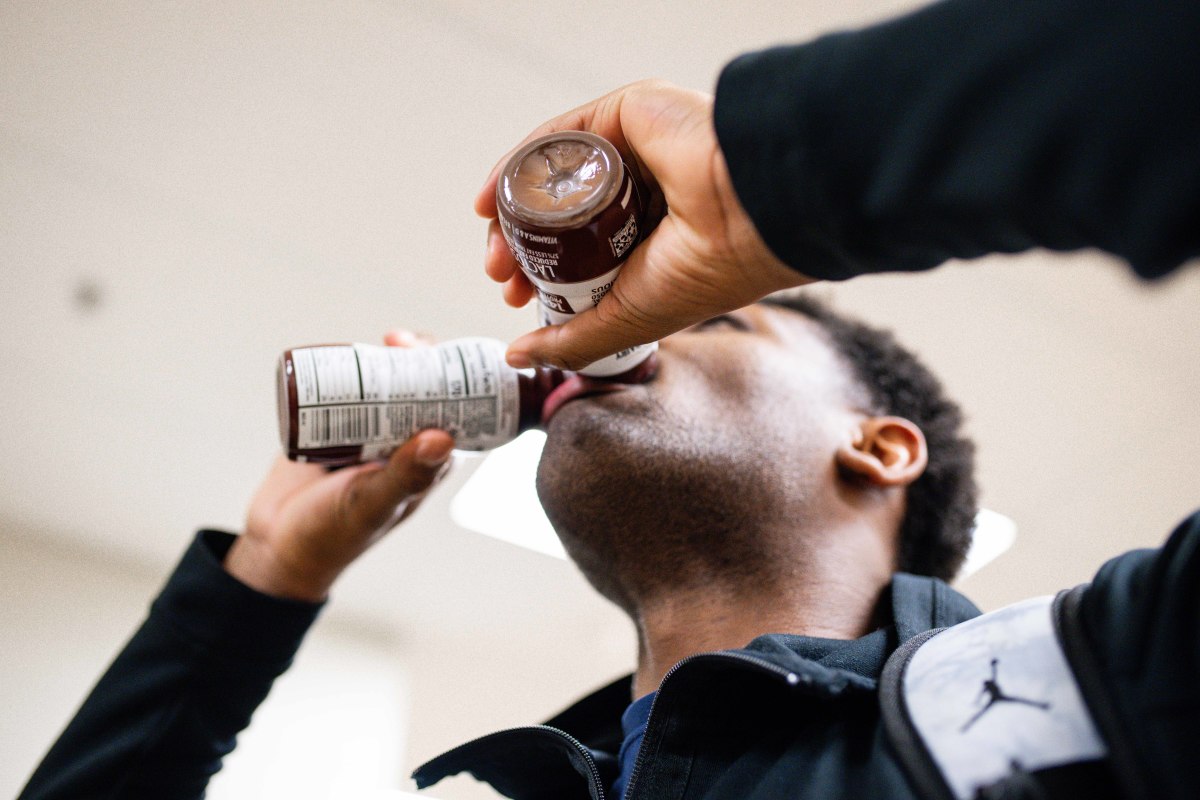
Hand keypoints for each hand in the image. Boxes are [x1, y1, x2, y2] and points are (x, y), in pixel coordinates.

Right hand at [225, 331, 454, 601]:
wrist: (275, 546)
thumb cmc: (332, 535)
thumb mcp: (371, 503)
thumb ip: (405, 476)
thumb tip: (443, 437)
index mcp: (427, 465)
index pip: (457, 417)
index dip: (458, 385)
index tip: (444, 358)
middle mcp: (403, 446)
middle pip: (423, 393)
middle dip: (421, 361)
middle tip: (403, 343)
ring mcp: (369, 435)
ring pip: (388, 388)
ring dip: (390, 360)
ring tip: (387, 341)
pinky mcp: (333, 427)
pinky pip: (348, 391)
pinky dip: (352, 368)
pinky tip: (351, 349)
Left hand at [478, 79, 813, 370]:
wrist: (743, 216)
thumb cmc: (703, 273)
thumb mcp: (625, 322)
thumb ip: (572, 340)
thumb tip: (519, 355)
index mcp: (647, 241)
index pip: (575, 253)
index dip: (535, 273)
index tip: (514, 295)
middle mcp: (639, 194)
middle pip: (557, 213)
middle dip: (517, 246)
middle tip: (498, 273)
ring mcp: (633, 152)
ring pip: (553, 177)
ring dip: (512, 209)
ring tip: (495, 245)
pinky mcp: (626, 114)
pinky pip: (559, 137)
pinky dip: (519, 163)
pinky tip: (495, 194)